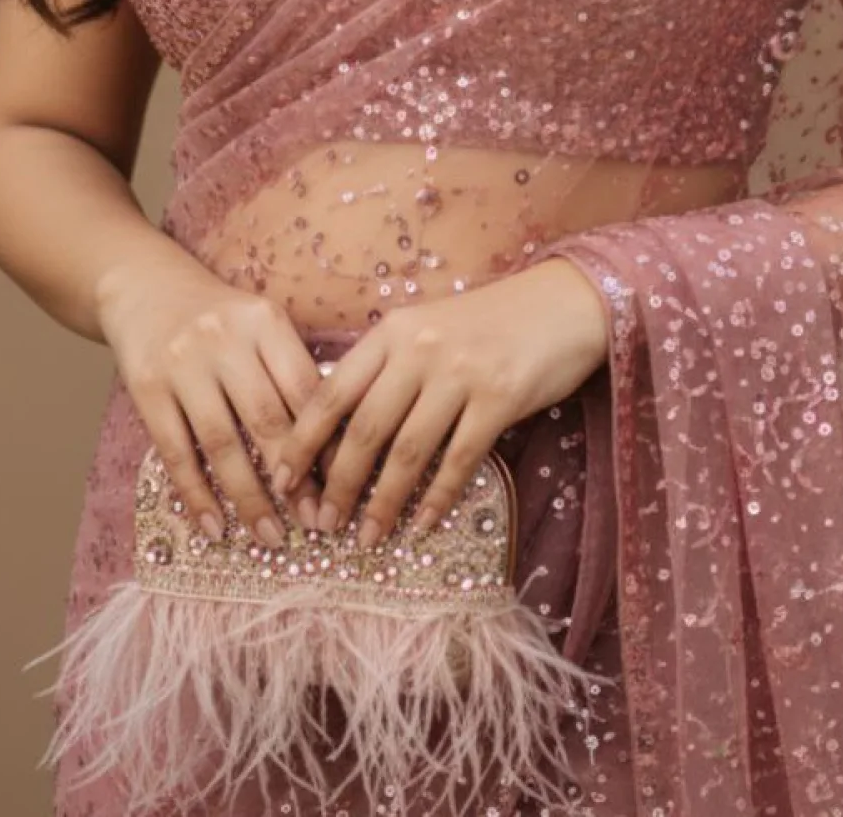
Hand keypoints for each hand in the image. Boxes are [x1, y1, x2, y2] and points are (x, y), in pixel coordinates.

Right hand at [96, 240, 328, 549]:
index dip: (326, 443)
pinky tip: (214, 526)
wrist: (144, 285)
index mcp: (265, 321)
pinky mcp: (147, 387)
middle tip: (314, 523)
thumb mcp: (260, 325)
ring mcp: (183, 363)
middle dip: (293, 479)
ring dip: (248, 498)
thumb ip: (290, 371)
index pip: (304, 389)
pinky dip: (196, 494)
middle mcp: (226, 339)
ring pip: (222, 442)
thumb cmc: (219, 317)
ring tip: (269, 536)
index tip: (343, 486)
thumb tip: (335, 446)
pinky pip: (176, 451)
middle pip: (266, 419)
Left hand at [268, 256, 608, 549]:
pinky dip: (436, 499)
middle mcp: (419, 349)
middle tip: (323, 524)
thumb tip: (339, 428)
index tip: (282, 480)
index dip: (302, 440)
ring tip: (367, 538)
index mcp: (392, 331)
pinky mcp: (498, 398)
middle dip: (338, 484)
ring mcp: (460, 374)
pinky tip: (422, 526)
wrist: (561, 304)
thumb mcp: (425, 329)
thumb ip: (386, 367)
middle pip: (364, 429)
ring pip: (408, 452)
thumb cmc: (486, 322)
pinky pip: (458, 460)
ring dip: (383, 502)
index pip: (331, 392)